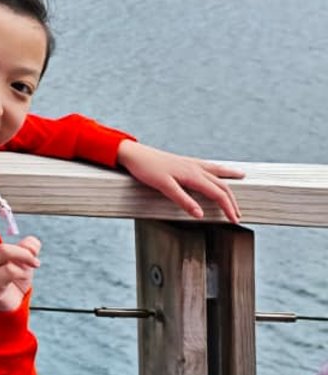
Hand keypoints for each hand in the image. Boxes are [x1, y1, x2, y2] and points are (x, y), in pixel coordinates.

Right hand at [0, 178, 41, 312]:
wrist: (6, 310)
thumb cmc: (11, 282)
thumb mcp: (24, 262)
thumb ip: (27, 247)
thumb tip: (32, 243)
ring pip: (5, 251)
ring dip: (25, 258)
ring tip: (34, 265)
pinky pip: (10, 270)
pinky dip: (22, 273)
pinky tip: (20, 280)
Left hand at [116, 139, 242, 223]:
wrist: (133, 153)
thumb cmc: (146, 169)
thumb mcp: (163, 186)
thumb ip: (183, 200)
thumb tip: (201, 215)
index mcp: (193, 175)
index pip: (218, 194)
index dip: (228, 208)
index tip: (235, 221)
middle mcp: (195, 168)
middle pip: (221, 184)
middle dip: (232, 200)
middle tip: (239, 214)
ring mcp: (189, 163)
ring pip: (216, 171)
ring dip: (228, 178)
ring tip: (241, 177)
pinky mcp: (183, 161)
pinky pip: (206, 165)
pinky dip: (216, 168)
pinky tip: (215, 168)